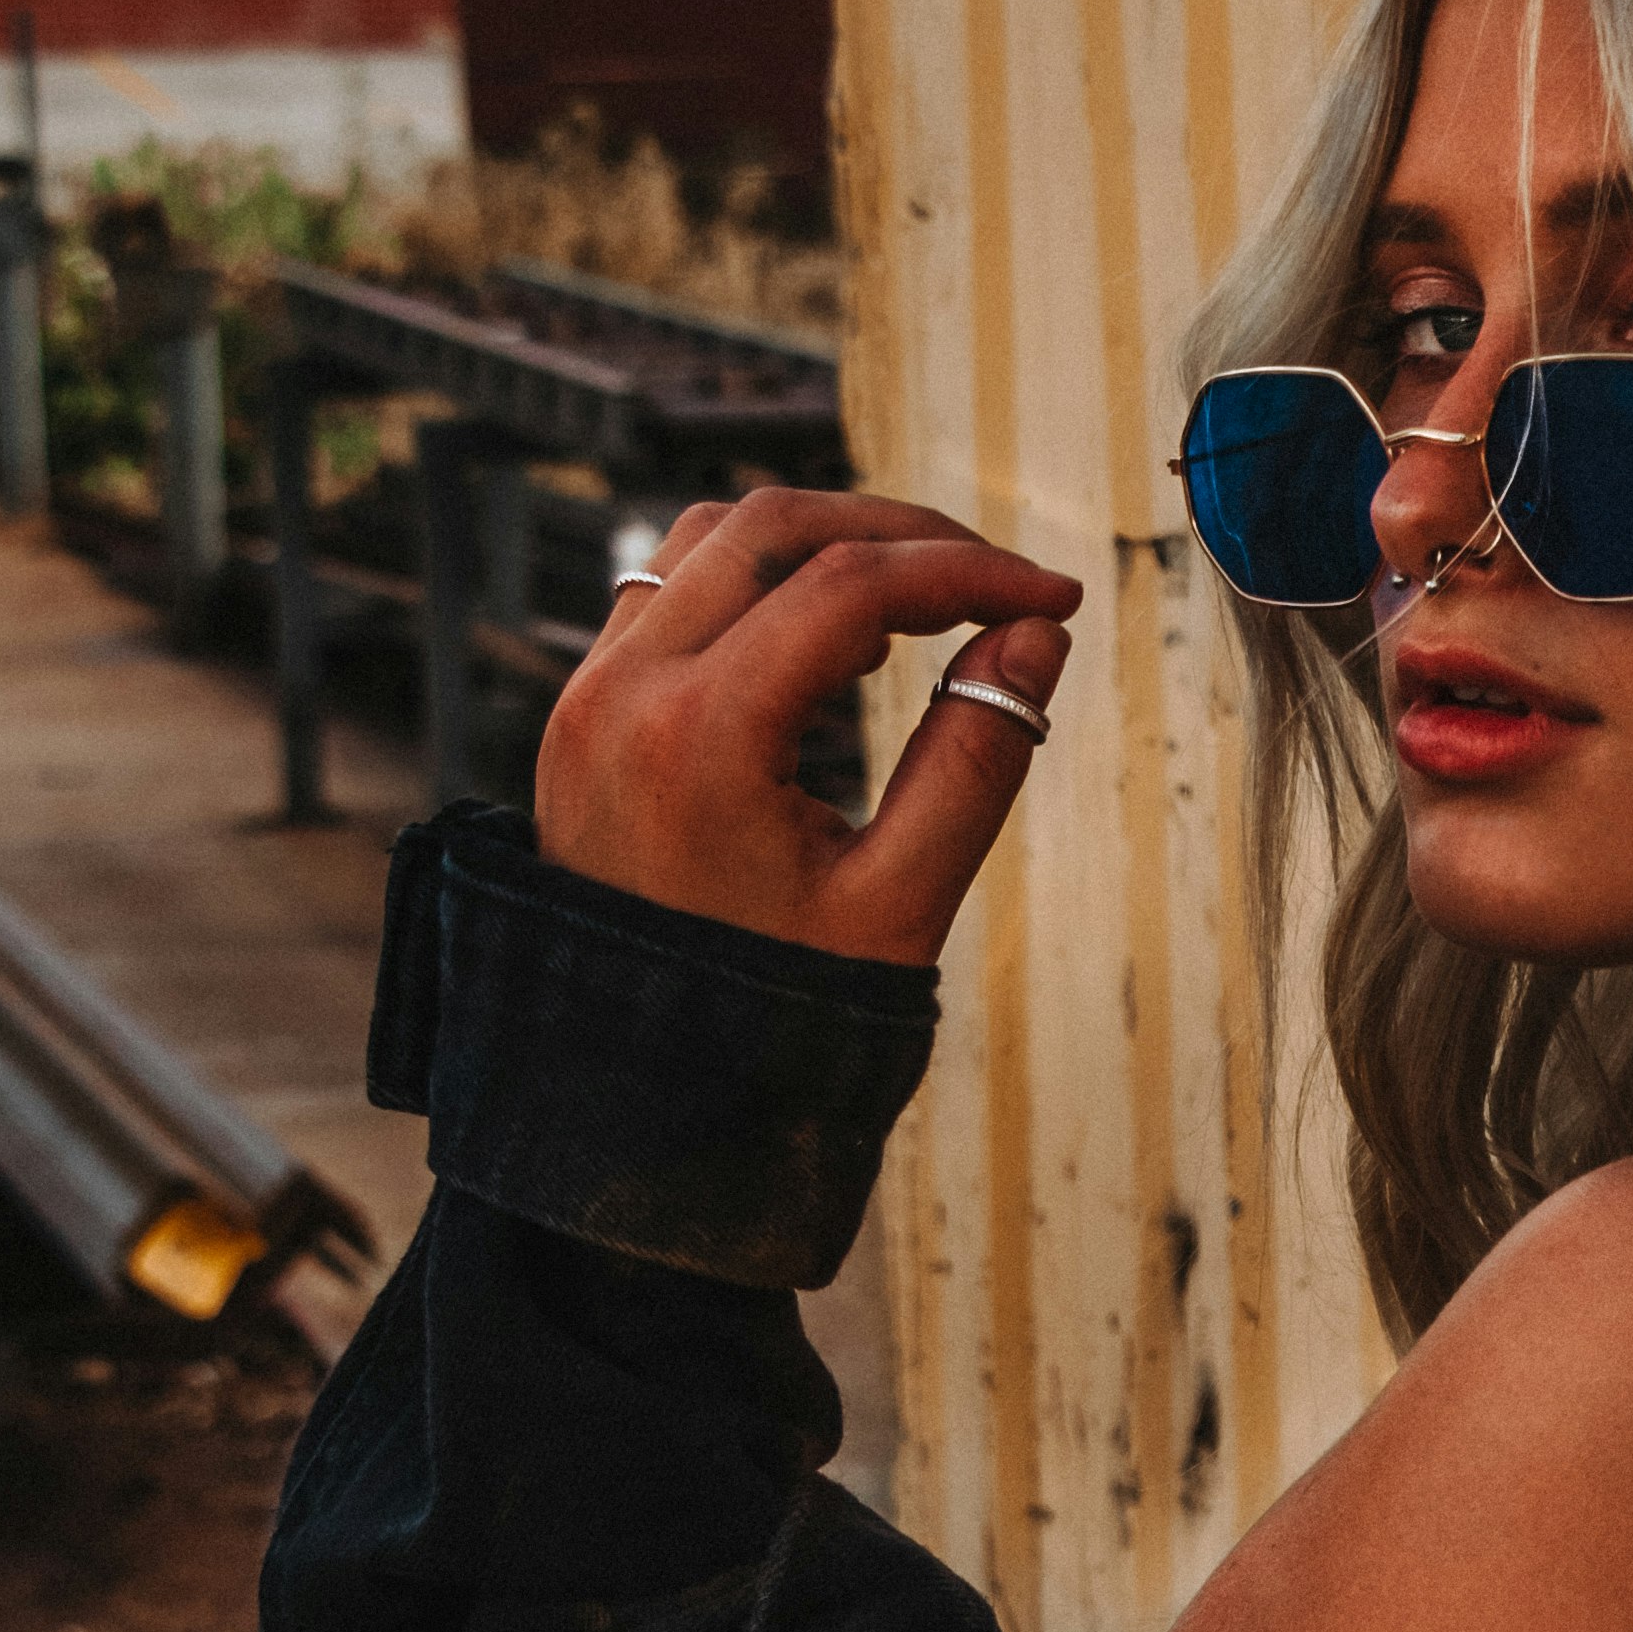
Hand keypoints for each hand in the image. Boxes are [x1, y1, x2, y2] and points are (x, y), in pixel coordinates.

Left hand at [530, 488, 1083, 970]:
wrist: (634, 1102)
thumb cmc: (763, 1025)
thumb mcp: (899, 905)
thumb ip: (975, 758)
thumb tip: (1036, 636)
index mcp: (699, 738)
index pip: (852, 586)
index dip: (971, 573)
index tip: (1053, 597)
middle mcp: (623, 694)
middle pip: (775, 528)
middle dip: (901, 536)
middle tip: (995, 582)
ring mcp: (587, 697)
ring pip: (712, 539)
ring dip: (823, 547)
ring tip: (921, 606)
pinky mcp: (580, 715)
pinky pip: (668, 591)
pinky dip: (757, 584)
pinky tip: (831, 639)